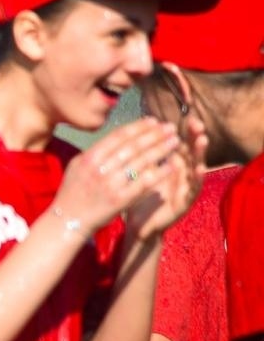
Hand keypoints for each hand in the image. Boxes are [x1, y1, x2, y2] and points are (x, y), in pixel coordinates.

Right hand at [54, 119, 182, 235]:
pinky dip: (159, 173)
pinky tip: (171, 166)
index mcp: (89, 157)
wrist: (68, 220)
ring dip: (161, 149)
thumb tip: (117, 137)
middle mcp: (100, 168)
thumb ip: (95, 152)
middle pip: (132, 146)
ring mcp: (110, 184)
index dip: (138, 127)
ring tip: (175, 141)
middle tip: (170, 127)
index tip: (153, 121)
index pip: (118, 136)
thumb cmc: (72, 192)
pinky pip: (144, 183)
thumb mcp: (77, 166)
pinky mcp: (120, 200)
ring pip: (141, 162)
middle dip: (154, 135)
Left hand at [123, 115, 205, 241]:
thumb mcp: (139, 171)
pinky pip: (192, 189)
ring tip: (202, 140)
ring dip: (199, 154)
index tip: (189, 117)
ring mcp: (184, 188)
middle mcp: (180, 174)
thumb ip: (143, 153)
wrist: (138, 223)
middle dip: (194, 137)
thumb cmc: (139, 195)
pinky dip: (196, 179)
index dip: (184, 132)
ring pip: (195, 168)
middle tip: (197, 124)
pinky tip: (199, 169)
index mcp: (171, 165)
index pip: (179, 144)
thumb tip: (138, 131)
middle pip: (190, 152)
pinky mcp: (184, 202)